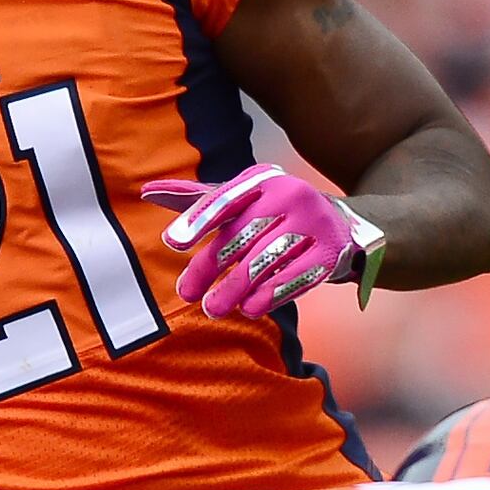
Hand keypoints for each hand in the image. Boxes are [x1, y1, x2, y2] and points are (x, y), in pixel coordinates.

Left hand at [142, 164, 381, 318]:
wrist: (342, 226)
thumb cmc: (276, 215)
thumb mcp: (242, 201)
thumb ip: (200, 200)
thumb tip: (147, 193)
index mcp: (264, 180)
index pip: (226, 199)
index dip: (198, 220)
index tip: (172, 243)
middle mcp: (291, 196)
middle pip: (242, 235)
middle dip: (210, 268)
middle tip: (187, 294)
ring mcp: (314, 224)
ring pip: (266, 260)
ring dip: (236, 288)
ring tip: (214, 309)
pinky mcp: (331, 253)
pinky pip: (296, 277)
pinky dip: (270, 295)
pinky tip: (251, 309)